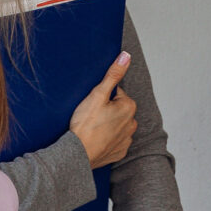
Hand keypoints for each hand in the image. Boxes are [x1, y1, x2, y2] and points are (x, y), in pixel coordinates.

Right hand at [69, 52, 138, 168]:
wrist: (77, 154)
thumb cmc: (85, 124)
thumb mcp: (97, 94)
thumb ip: (113, 75)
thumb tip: (126, 56)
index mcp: (129, 107)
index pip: (116, 94)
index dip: (102, 97)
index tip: (92, 105)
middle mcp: (132, 124)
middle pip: (117, 110)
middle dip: (106, 110)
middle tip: (90, 116)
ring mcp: (126, 140)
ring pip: (116, 125)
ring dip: (107, 125)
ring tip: (91, 128)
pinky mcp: (119, 152)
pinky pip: (114, 141)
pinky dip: (106, 139)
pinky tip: (95, 139)